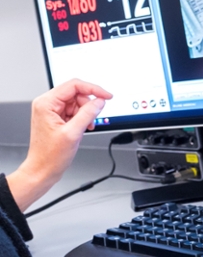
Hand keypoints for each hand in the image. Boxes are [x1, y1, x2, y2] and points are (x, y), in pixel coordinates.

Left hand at [7, 79, 111, 210]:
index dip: (93, 89)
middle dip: (89, 105)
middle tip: (94, 118)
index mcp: (46, 103)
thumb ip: (88, 114)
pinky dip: (83, 118)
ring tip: (86, 127)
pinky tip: (83, 128)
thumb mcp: (73, 133)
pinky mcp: (57, 118)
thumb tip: (99, 101)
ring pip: (78, 102)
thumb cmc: (49, 156)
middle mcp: (47, 104)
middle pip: (77, 93)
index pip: (74, 85)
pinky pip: (76, 111)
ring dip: (86, 113)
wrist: (42, 170)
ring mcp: (52, 111)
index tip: (106, 96)